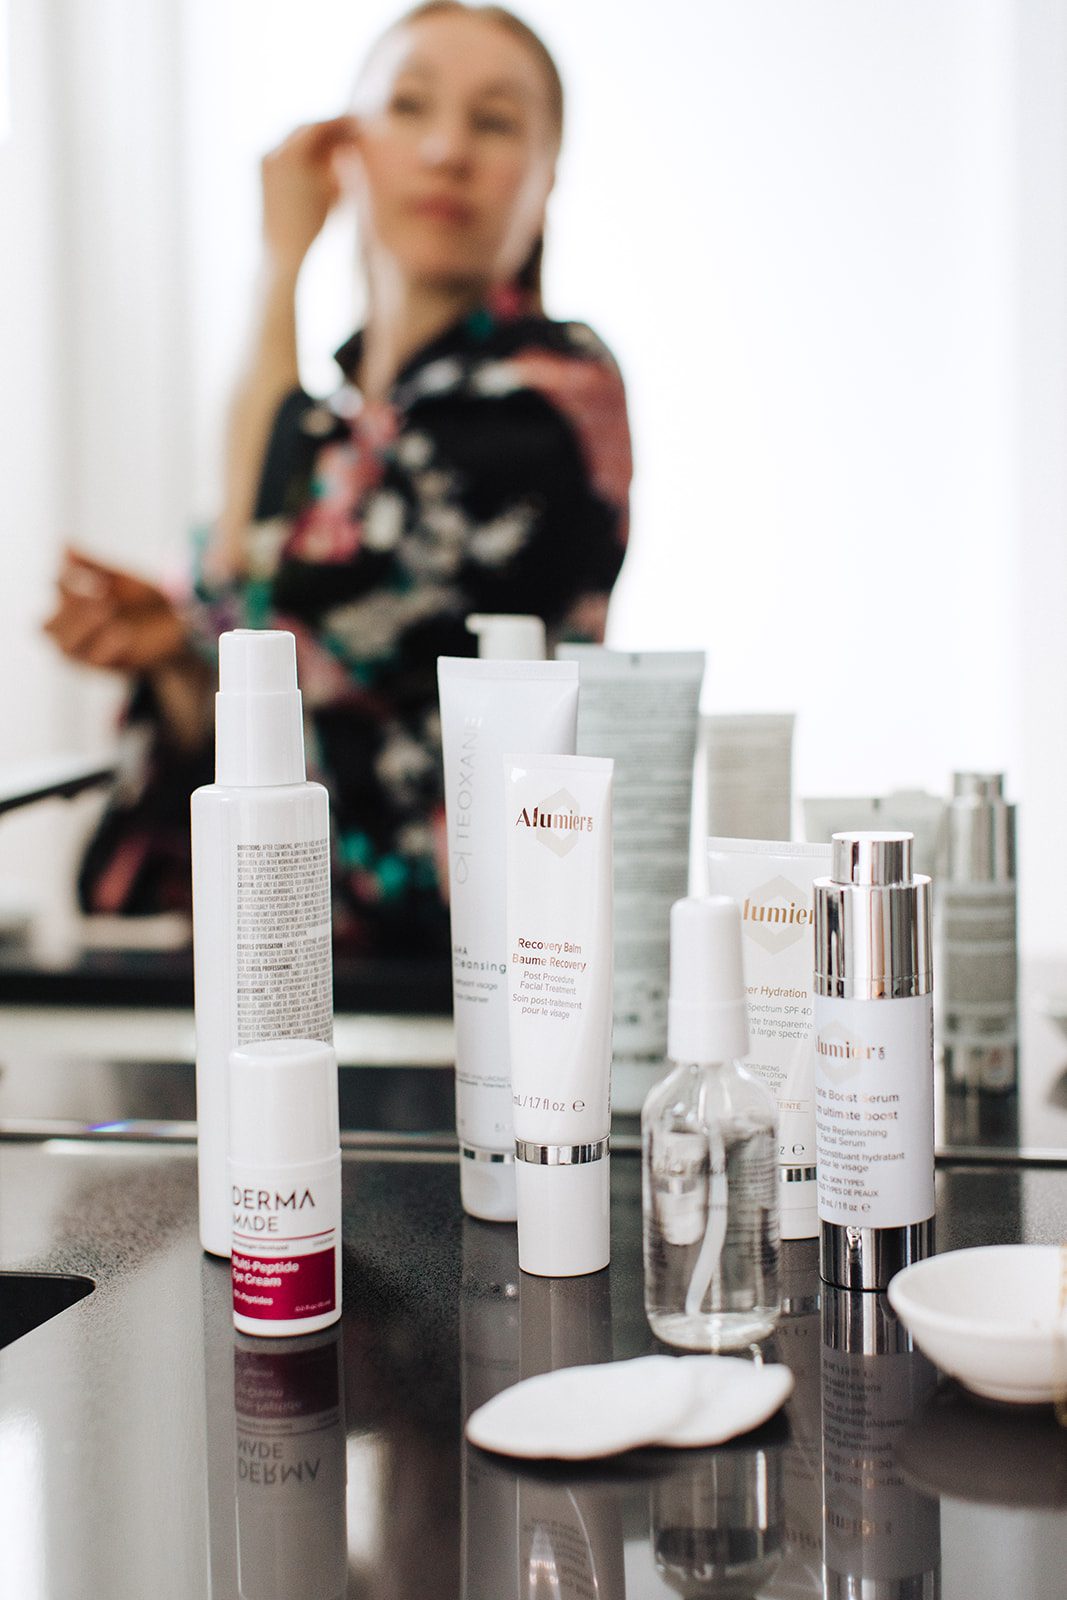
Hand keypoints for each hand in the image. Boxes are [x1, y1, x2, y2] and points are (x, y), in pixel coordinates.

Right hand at [43, 549, 190, 674]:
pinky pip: (96, 661)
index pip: (58, 589)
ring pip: (65, 646)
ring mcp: (88, 652)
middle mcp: (74, 632)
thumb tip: (64, 546)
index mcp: (73, 606)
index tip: (102, 577)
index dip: (72, 581)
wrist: (179, 628)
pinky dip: (106, 646)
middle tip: (101, 596)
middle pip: (48, 626)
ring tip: (108, 608)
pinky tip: (122, 631)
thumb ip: (94, 566)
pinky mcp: (110, 666)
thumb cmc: (143, 602)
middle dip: (70, 610)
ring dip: (82, 628)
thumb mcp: (120, 581)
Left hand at [261, 116, 359, 270]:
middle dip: (327, 128)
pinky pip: (284, 150)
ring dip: (315, 138)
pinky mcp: (261, 169)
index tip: (357, 123)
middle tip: (348, 128)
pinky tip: (319, 157)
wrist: (281, 250)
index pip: (318, 126)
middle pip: (304, 128)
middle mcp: (272, 152)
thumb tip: (355, 144)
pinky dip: (303, 149)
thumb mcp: (335, 191)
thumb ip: (343, 163)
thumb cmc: (313, 226)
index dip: (340, 122)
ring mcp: (263, 159)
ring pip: (293, 138)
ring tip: (337, 142)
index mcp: (290, 156)